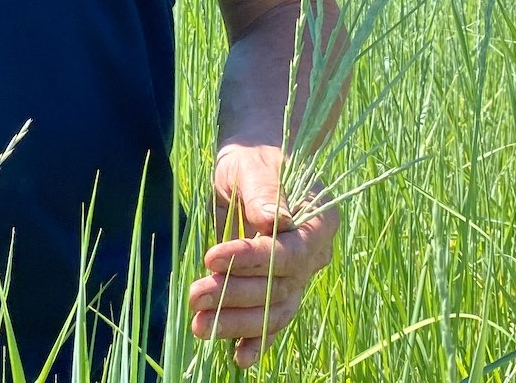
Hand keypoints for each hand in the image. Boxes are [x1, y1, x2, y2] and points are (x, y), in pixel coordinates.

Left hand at [187, 143, 338, 368]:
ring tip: (200, 325)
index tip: (212, 256)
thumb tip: (274, 221)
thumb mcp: (252, 165)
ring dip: (238, 322)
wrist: (250, 162)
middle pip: (280, 287)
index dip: (253, 259)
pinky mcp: (276, 287)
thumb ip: (263, 192)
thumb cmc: (253, 158)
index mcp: (320, 220)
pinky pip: (272, 319)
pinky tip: (238, 357)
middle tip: (195, 296)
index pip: (289, 252)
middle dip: (236, 295)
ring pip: (274, 309)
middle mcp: (315, 253)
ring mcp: (297, 274)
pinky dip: (256, 340)